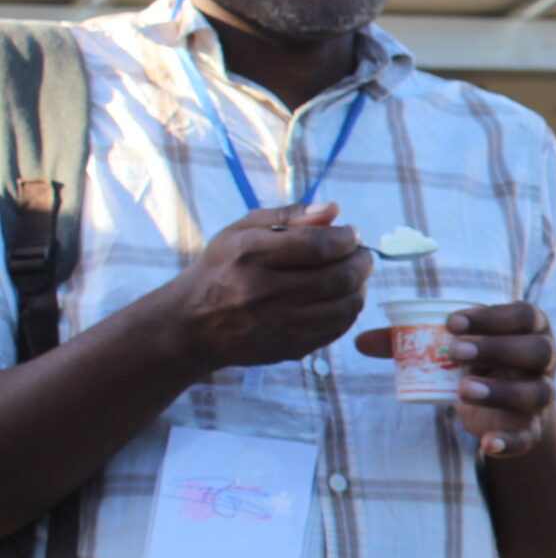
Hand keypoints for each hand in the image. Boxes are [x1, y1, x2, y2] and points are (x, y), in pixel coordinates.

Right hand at [155, 202, 371, 374]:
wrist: (190, 324)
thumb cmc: (222, 267)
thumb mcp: (242, 230)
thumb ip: (289, 215)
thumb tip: (334, 209)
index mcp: (252, 255)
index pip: (320, 246)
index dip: (347, 238)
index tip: (352, 233)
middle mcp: (264, 292)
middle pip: (339, 278)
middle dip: (362, 262)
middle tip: (362, 254)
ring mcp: (278, 324)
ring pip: (345, 307)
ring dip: (361, 287)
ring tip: (355, 275)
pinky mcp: (288, 348)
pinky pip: (337, 329)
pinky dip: (349, 311)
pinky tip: (342, 298)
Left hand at [356, 301, 555, 457]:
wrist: (505, 406)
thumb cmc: (478, 363)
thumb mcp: (454, 347)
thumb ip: (412, 342)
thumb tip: (359, 342)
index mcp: (530, 329)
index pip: (524, 315)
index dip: (492, 317)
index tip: (451, 321)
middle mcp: (546, 361)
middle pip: (538, 350)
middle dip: (498, 349)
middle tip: (455, 351)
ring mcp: (543, 396)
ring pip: (537, 393)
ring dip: (501, 391)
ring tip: (461, 390)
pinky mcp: (533, 428)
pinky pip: (529, 436)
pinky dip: (510, 441)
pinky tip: (485, 444)